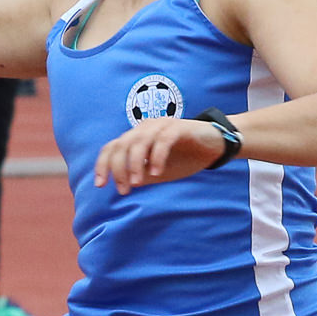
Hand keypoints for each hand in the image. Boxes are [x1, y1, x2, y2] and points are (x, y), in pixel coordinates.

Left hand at [92, 118, 224, 191]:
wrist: (215, 146)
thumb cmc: (185, 157)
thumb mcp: (158, 171)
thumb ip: (140, 174)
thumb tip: (123, 184)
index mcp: (137, 137)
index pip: (112, 148)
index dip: (103, 165)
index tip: (101, 185)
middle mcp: (145, 128)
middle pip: (122, 145)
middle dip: (119, 169)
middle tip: (124, 190)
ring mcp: (161, 125)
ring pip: (139, 142)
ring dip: (135, 164)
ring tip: (137, 183)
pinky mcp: (178, 128)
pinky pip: (163, 141)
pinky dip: (157, 157)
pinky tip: (156, 173)